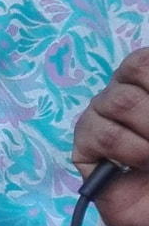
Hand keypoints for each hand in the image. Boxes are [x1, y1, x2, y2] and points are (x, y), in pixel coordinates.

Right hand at [75, 47, 148, 225]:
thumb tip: (143, 122)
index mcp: (144, 81)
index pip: (143, 60)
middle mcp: (121, 92)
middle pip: (133, 70)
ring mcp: (98, 116)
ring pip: (117, 101)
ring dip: (148, 132)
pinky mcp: (82, 145)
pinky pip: (102, 135)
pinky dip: (131, 150)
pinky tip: (141, 165)